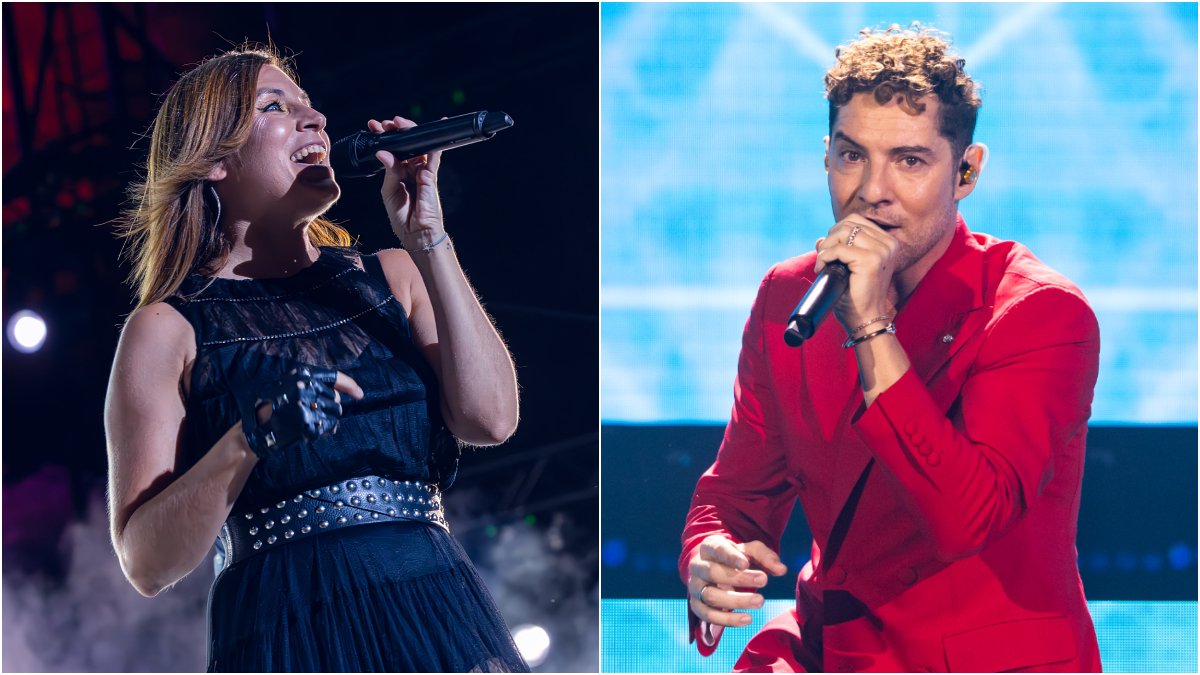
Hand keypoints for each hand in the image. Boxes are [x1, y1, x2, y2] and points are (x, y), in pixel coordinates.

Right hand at [246, 368, 364, 457]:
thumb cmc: (279, 404)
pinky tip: (316, 430)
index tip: (359, 394)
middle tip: (316, 412)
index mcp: (303, 374)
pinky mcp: (308, 423)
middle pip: (335, 398)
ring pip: (335, 412)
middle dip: (330, 406)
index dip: (350, 385)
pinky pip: (330, 426)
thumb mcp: (294, 385)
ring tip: (314, 421)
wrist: (260, 426)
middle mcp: (306, 387)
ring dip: (328, 418)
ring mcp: (307, 405)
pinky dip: (326, 430)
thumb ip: (316, 385)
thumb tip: (346, 392)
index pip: (334, 376)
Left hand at [368, 116, 444, 250]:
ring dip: (409, 133)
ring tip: (396, 124)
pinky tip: (427, 134)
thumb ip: (389, 171)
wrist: (416, 234)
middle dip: (395, 131)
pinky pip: (433, 158)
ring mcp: (422, 172)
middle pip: (406, 145)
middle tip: (385, 123)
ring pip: (418, 147)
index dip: (385, 137)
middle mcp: (411, 170)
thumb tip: (383, 153)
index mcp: (399, 173)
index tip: (374, 127)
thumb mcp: (389, 191)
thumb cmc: (403, 217)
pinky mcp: (431, 177)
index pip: (393, 150)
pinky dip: (433, 145)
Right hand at [687, 536, 786, 626]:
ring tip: (760, 601)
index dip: (730, 557)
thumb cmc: (736, 559)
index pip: (717, 550)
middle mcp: (698, 566)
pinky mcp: (696, 606)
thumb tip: (782, 569)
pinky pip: (708, 615)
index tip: (745, 564)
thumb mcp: (751, 551)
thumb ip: (766, 557)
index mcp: (709, 547)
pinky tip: (747, 619)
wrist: (716, 572)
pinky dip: (728, 620)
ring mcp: (695, 587)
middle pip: (713, 573)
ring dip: (736, 601)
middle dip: (739, 578)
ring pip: (711, 596)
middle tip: (764, 580)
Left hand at [814, 214, 899, 334]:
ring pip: (842, 232)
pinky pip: (838, 249)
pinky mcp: (870, 260)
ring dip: (826, 247)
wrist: (865, 319)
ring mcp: (881, 251)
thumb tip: (819, 239)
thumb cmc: (856, 295)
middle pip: (848, 223)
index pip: (856, 220)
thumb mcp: (848, 267)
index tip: (830, 251)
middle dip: (830, 239)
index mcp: (887, 242)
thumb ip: (837, 249)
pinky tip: (821, 269)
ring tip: (822, 263)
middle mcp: (888, 243)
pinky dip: (824, 257)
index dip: (837, 232)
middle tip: (823, 258)